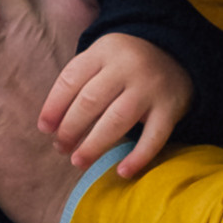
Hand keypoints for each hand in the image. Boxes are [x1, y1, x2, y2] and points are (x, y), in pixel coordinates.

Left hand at [40, 31, 193, 179]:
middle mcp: (128, 66)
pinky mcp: (170, 108)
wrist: (177, 54)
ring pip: (117, 120)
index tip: (44, 129)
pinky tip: (122, 172)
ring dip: (94, 145)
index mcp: (104, 51)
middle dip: (70, 129)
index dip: (53, 106)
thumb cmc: (125, 65)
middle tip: (60, 148)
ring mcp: (150, 88)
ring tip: (78, 161)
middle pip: (91, 101)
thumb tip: (51, 125)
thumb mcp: (101, 59)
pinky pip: (154, 136)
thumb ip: (78, 83)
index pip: (71, 79)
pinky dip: (138, 156)